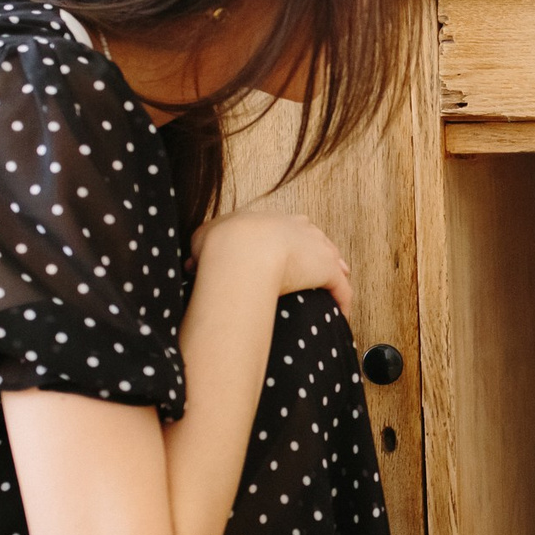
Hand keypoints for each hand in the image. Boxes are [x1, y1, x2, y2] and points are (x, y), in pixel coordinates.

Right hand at [196, 211, 352, 318]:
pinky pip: (341, 288)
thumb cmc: (222, 243)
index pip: (290, 227)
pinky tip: (342, 313)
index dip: (293, 240)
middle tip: (321, 267)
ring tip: (335, 291)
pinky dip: (343, 300)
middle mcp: (299, 230)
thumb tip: (192, 261)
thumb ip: (202, 246)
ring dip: (336, 274)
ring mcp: (316, 249)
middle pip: (317, 240)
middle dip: (320, 253)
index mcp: (273, 221)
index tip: (293, 250)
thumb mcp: (204, 237)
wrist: (242, 250)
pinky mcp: (327, 270)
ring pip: (333, 261)